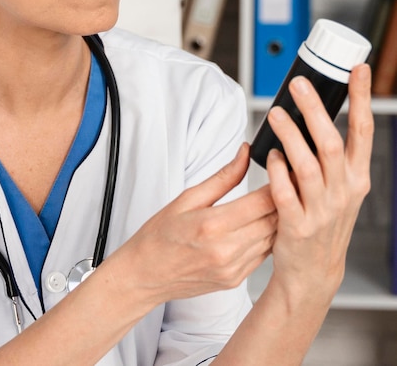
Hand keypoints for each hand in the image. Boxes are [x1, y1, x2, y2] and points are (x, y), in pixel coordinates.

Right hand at [114, 145, 276, 307]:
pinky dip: (267, 237)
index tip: (285, 169)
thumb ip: (222, 177)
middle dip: (285, 198)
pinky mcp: (236, 280)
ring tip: (281, 201)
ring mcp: (233, 268)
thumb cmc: (160, 235)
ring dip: (279, 219)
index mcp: (212, 224)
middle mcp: (226, 250)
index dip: (280, 183)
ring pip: (273, 238)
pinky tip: (262, 225)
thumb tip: (245, 154)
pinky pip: (263, 254)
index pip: (262, 201)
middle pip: (274, 220)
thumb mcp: (187, 198)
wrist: (146, 274)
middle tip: (289, 181)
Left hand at [265, 64, 372, 305]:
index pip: (363, 131)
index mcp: (356, 177)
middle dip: (315, 110)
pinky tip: (269, 155)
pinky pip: (284, 192)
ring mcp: (321, 210)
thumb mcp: (340, 188)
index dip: (361, 98)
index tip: (357, 70)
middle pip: (331, 142)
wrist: (314, 270)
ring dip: (290, 135)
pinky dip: (276, 171)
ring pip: (305, 164)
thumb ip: (332, 155)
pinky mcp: (296, 225)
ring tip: (275, 114)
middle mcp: (343, 191)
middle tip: (298, 85)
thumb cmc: (324, 220)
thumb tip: (316, 112)